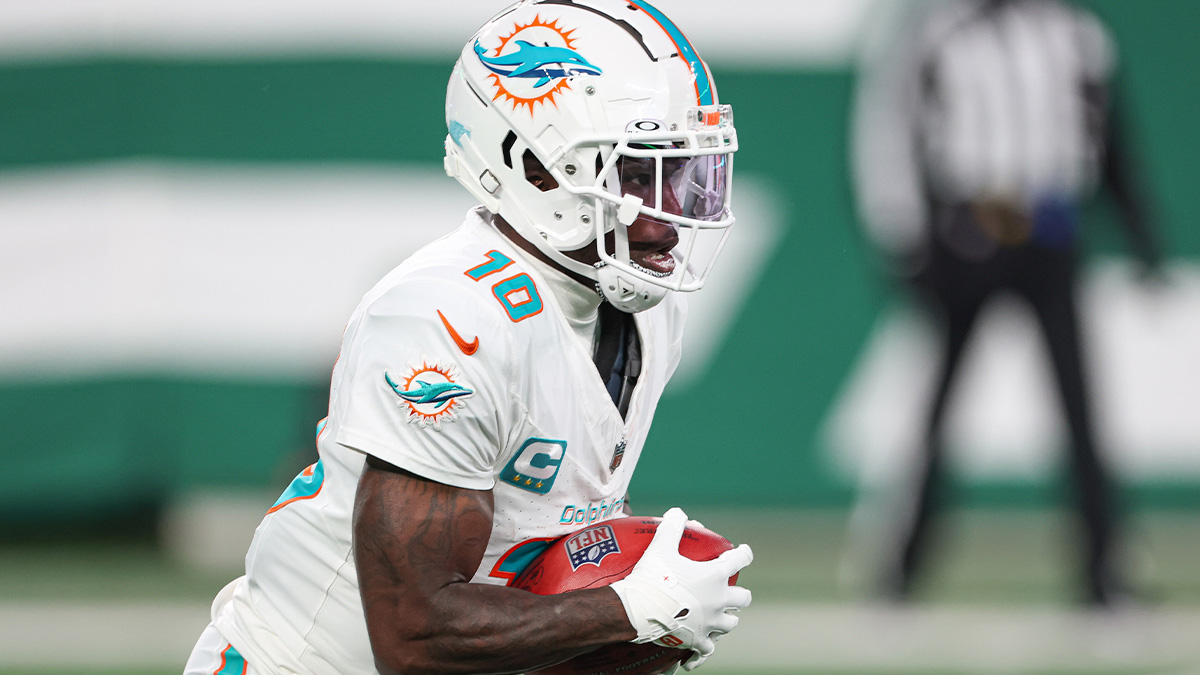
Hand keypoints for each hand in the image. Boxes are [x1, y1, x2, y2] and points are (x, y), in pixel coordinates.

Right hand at [609, 507, 752, 670]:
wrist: (637, 611)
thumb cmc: (652, 578)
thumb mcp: (661, 546)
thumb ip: (672, 527)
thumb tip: (678, 512)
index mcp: (715, 576)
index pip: (740, 560)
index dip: (744, 554)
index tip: (744, 552)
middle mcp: (719, 601)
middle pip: (743, 598)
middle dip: (738, 593)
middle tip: (727, 590)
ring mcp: (711, 624)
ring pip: (731, 624)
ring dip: (726, 619)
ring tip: (717, 616)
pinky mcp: (698, 641)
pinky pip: (707, 651)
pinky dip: (702, 652)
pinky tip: (696, 656)